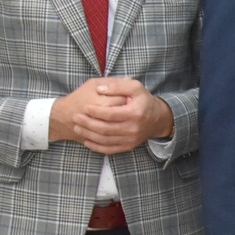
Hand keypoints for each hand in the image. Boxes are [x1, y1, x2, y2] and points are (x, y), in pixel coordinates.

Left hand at [51, 77, 172, 154]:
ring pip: (105, 140)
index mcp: (135, 113)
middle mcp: (133, 128)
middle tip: (76, 117)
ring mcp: (130, 139)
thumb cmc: (144, 101)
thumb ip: (118, 85)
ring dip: (89, 135)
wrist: (158, 119)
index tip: (85, 107)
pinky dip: (96, 147)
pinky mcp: (128, 146)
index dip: (95, 111)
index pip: (110, 114)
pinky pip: (110, 150)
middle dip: (88, 124)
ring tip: (77, 127)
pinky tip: (87, 141)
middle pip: (105, 129)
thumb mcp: (135, 87)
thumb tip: (100, 89)